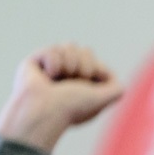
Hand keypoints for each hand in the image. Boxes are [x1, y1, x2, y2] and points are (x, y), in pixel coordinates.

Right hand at [0, 44, 123, 151]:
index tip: (88, 84)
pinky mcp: (37, 61)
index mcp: (85, 86)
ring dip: (69, 63)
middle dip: (84, 65)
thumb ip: (116, 89)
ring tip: (59, 79)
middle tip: (74, 82)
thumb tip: (113, 79)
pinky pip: (53, 49)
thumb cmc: (72, 107)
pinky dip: (53, 63)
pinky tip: (46, 76)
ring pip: (70, 46)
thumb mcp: (102, 99)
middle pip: (86, 50)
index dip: (97, 69)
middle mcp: (70, 77)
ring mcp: (53, 68)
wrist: (43, 108)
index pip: (98, 63)